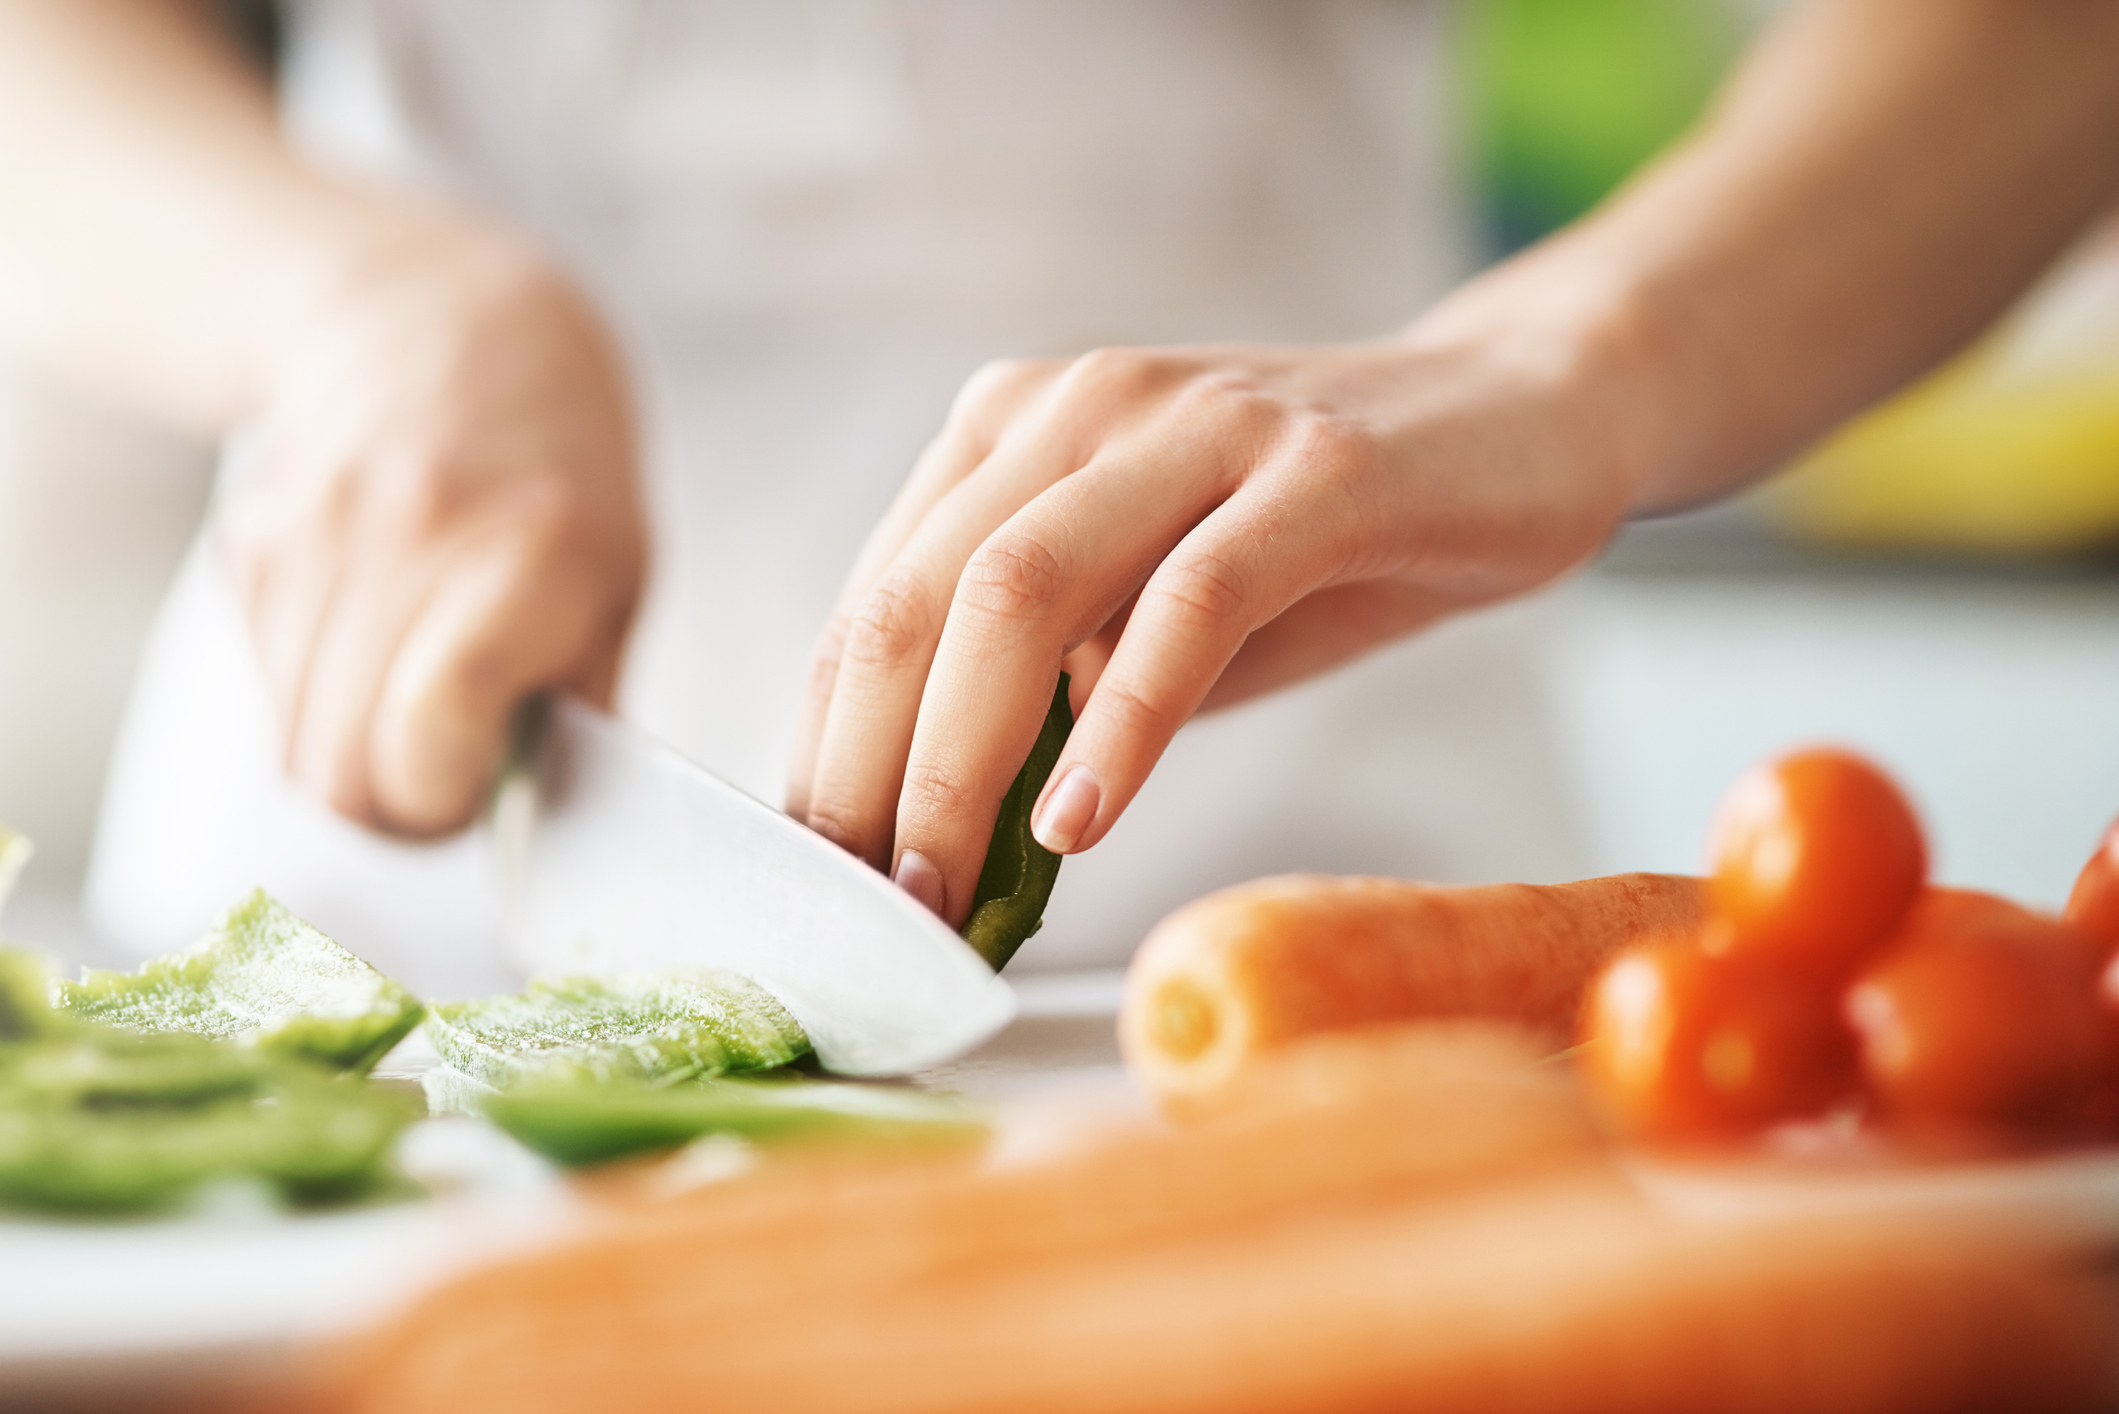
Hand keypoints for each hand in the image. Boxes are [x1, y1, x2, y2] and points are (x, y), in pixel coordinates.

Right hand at [217, 221, 647, 836]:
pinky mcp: (250, 538)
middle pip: (343, 767)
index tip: (480, 789)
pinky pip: (269, 683)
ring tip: (420, 713)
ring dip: (353, 761)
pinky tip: (373, 642)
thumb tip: (545, 836)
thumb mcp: (619, 585)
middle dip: (398, 809)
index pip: (432, 726)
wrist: (446, 328)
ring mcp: (315, 530)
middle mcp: (410, 532)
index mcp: (528, 551)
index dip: (448, 796)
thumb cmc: (561, 477)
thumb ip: (583, 710)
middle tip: (450, 781)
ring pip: (293, 741)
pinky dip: (316, 698)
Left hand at [788, 273, 1661, 922]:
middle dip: (865, 770)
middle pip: (920, 600)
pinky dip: (1122, 722)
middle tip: (862, 908)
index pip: (878, 603)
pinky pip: (1191, 603)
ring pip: (1026, 591)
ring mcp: (1197, 426)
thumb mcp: (1157, 613)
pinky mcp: (1317, 472)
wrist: (1521, 421)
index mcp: (1015, 429)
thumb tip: (946, 833)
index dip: (826, 747)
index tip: (817, 876)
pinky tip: (1082, 822)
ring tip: (940, 886)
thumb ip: (1059, 687)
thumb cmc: (1320, 541)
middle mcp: (1080, 406)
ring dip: (962, 760)